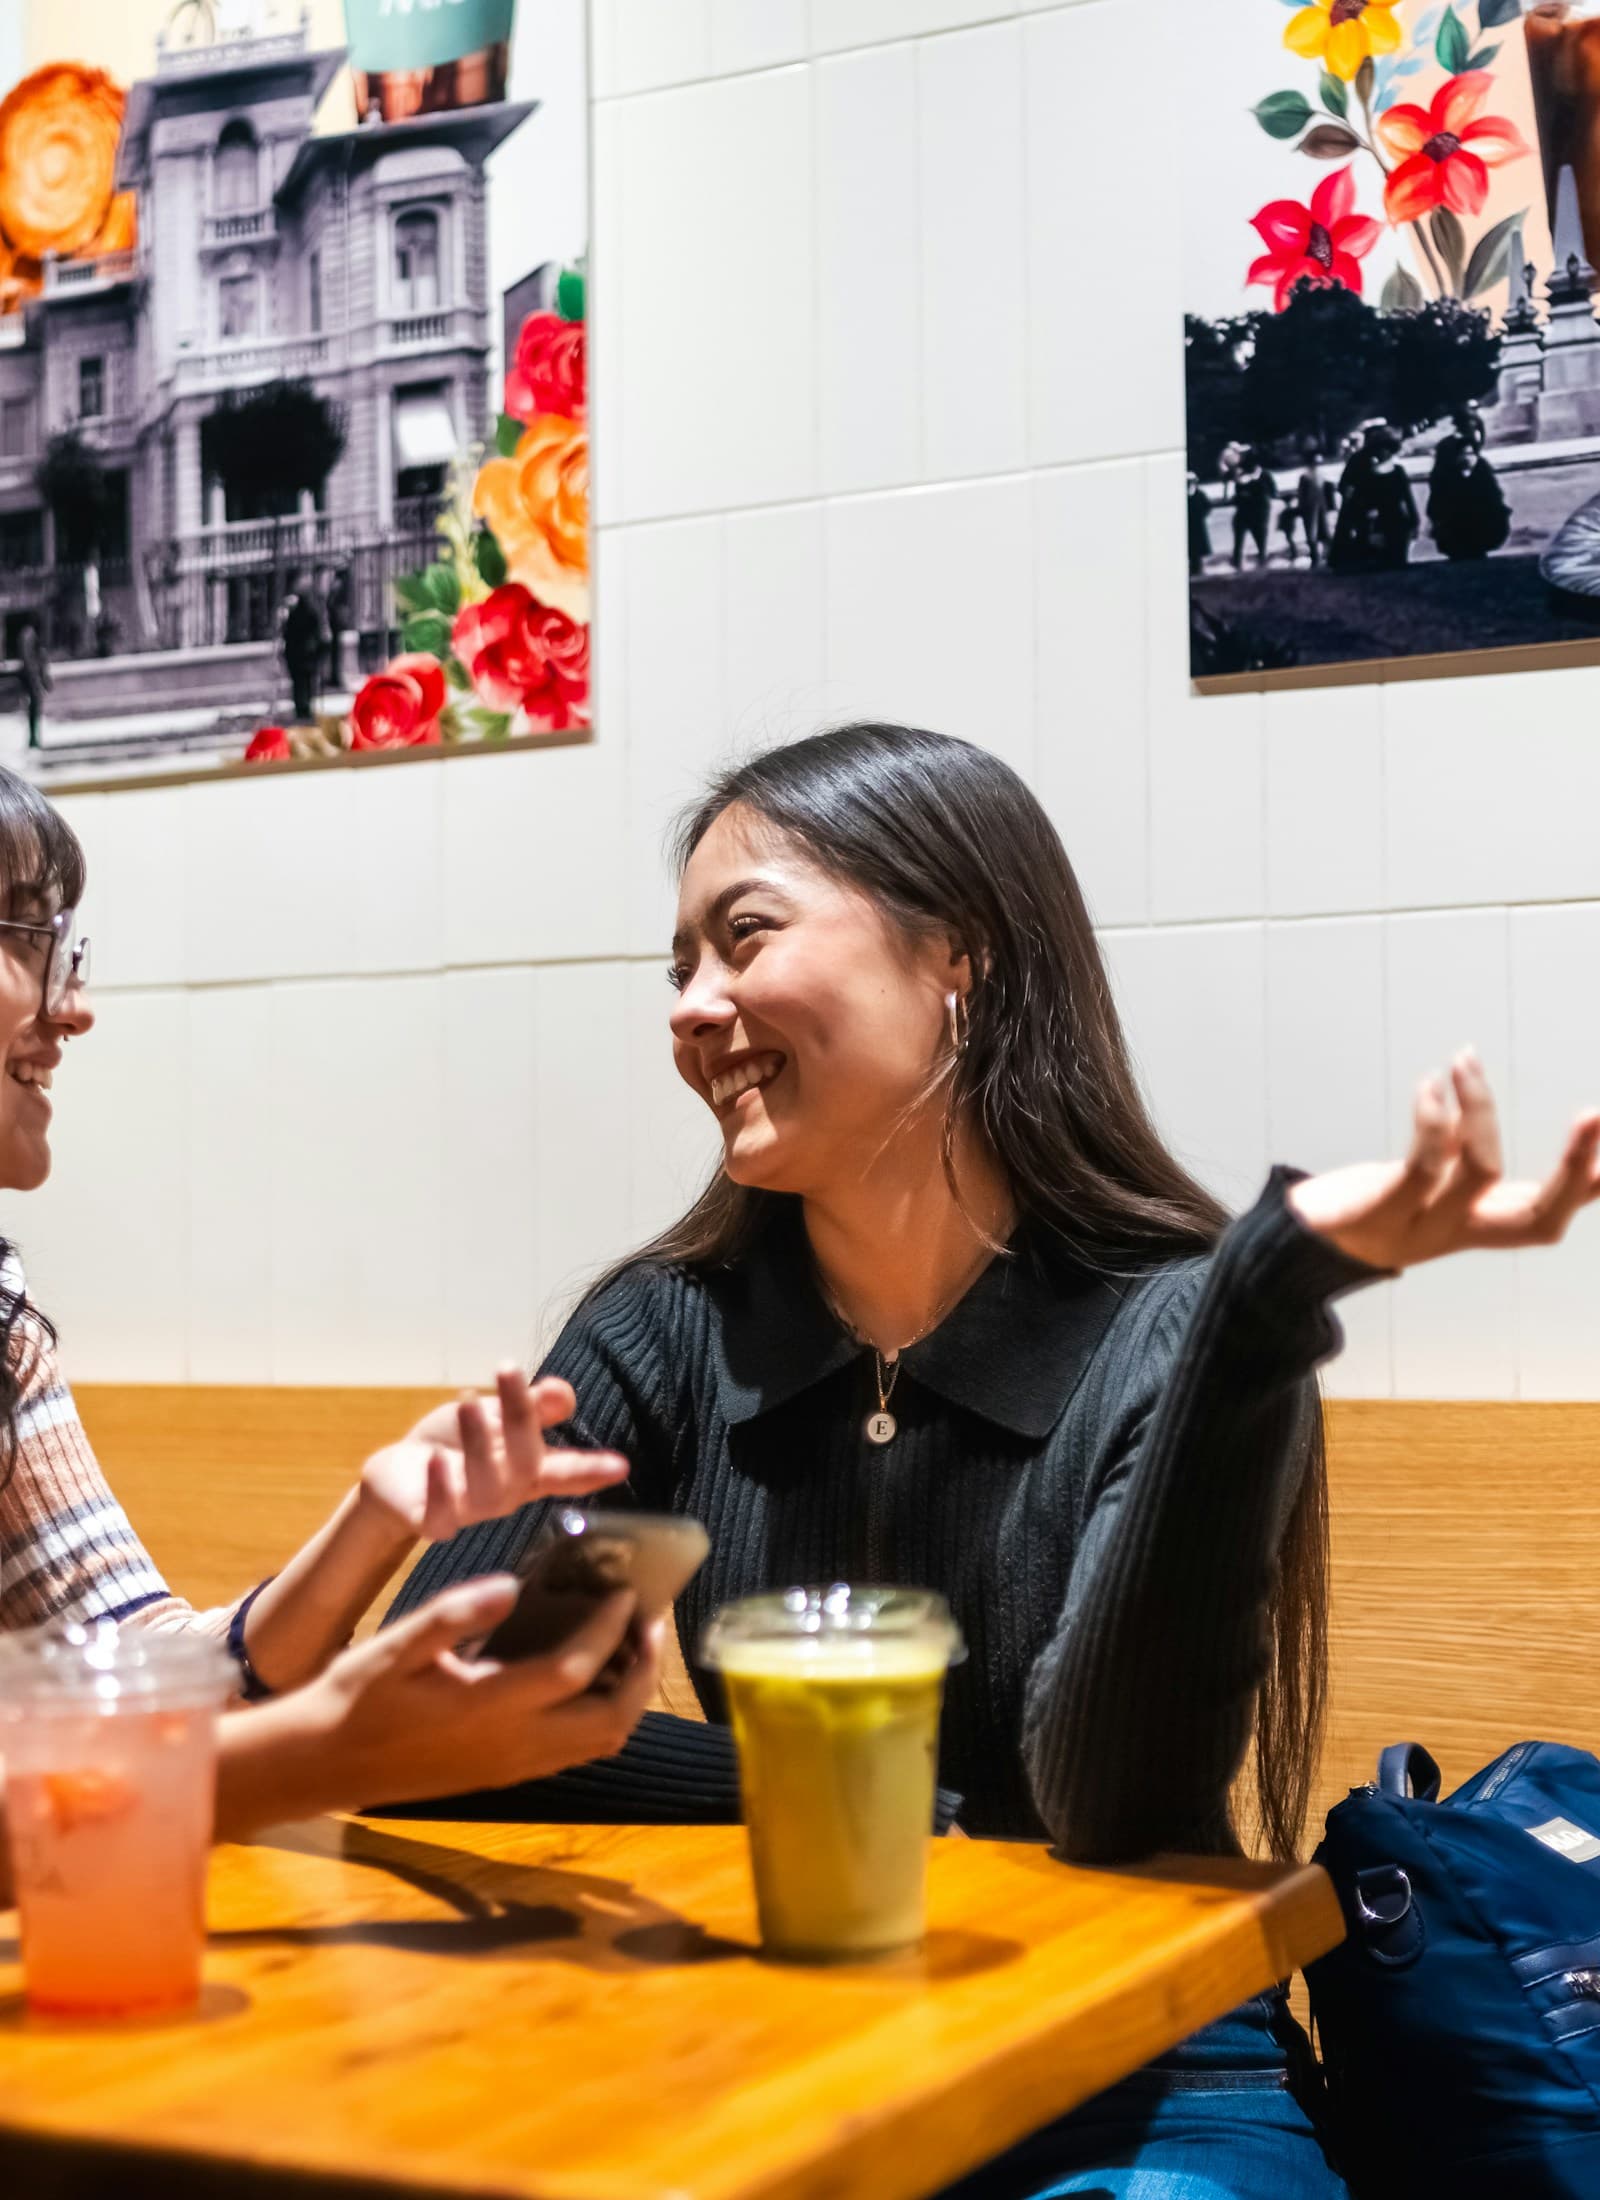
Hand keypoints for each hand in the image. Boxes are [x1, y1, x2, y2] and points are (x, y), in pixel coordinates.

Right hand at [228, 1577, 662, 1828]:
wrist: (323, 1763)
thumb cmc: (358, 1695)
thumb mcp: (398, 1643)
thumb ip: (456, 1612)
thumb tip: (513, 1586)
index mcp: (488, 1708)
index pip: (575, 1669)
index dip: (611, 1630)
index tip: (627, 1592)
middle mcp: (513, 1746)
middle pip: (609, 1721)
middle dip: (641, 1671)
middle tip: (648, 1621)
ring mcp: (513, 1767)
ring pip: (599, 1744)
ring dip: (627, 1697)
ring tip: (628, 1645)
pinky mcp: (506, 1776)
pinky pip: (576, 1753)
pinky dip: (601, 1716)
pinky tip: (589, 1678)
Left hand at [358, 1368, 627, 1543]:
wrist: (399, 1476)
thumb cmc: (456, 1442)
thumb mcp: (494, 1415)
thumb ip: (531, 1407)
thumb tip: (562, 1394)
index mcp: (526, 1470)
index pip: (566, 1471)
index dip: (591, 1470)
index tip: (620, 1466)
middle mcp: (504, 1493)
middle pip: (524, 1465)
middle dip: (520, 1418)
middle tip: (507, 1368)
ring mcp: (469, 1509)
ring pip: (485, 1486)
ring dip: (478, 1442)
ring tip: (467, 1402)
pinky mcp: (430, 1519)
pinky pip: (439, 1515)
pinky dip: (440, 1489)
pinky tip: (436, 1461)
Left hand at [1288, 1047, 1599, 1271]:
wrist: (1291, 1248)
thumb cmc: (1364, 1206)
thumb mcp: (1421, 1187)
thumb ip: (1455, 1160)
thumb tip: (1477, 1118)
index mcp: (1475, 1227)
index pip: (1547, 1216)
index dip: (1590, 1187)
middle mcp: (1456, 1234)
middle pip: (1539, 1217)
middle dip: (1574, 1166)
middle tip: (1594, 1114)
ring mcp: (1419, 1230)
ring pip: (1482, 1174)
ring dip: (1482, 1109)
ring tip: (1465, 1061)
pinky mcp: (1377, 1214)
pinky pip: (1422, 1165)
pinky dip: (1433, 1118)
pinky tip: (1430, 1085)